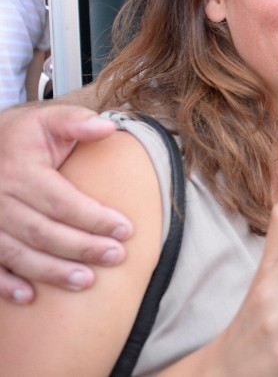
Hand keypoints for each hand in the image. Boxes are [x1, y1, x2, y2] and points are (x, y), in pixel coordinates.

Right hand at [0, 105, 123, 302]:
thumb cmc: (23, 135)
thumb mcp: (48, 119)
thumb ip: (77, 122)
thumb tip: (107, 127)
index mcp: (21, 171)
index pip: (62, 202)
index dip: (94, 218)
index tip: (126, 230)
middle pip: (43, 232)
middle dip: (82, 247)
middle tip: (116, 256)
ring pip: (17, 253)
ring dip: (51, 271)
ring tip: (85, 281)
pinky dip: (5, 284)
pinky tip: (28, 297)